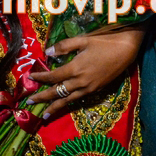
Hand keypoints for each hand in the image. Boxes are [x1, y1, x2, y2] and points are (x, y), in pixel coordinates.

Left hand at [27, 27, 143, 117]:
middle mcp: (81, 81)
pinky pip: (79, 99)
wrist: (127, 50)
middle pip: (57, 92)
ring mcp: (89, 88)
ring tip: (44, 115)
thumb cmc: (104, 42)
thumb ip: (64, 46)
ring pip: (68, 100)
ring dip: (55, 107)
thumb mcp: (83, 40)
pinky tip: (64, 104)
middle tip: (29, 103)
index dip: (40, 78)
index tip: (30, 78)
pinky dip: (69, 102)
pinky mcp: (96, 90)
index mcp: (76, 68)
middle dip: (42, 98)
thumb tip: (47, 53)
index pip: (53, 77)